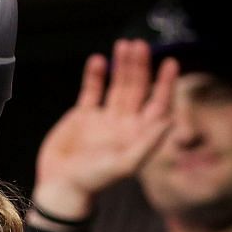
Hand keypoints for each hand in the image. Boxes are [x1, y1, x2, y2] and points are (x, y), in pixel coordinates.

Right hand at [30, 40, 178, 222]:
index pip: (158, 104)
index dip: (165, 84)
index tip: (171, 62)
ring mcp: (104, 118)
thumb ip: (148, 143)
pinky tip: (99, 60)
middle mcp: (124, 124)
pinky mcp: (83, 116)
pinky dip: (95, 76)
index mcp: (138, 134)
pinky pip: (92, 91)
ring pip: (118, 85)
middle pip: (138, 89)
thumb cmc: (93, 181)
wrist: (61, 187)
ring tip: (124, 45)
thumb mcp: (125, 165)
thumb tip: (170, 121)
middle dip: (140, 67)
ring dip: (122, 66)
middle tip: (140, 45)